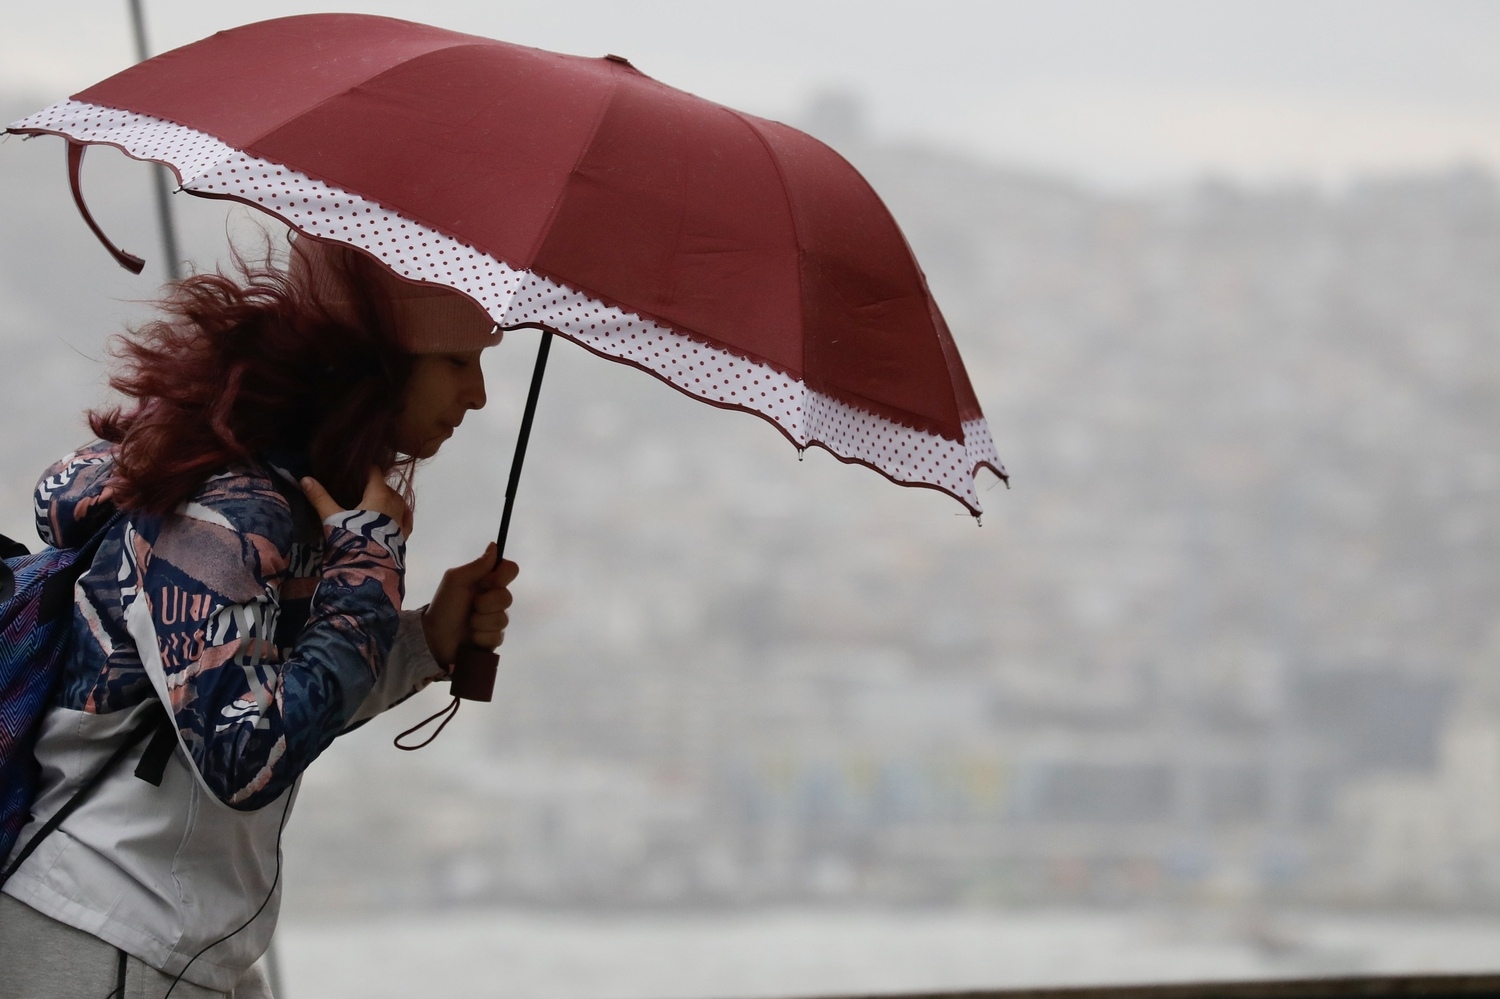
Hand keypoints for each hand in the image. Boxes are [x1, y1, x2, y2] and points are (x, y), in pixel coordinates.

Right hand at [300, 468, 412, 536]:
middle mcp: (394, 504)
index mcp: (378, 495)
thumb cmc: (351, 538)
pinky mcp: (404, 535)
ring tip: (374, 503)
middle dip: (374, 485)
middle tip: (359, 489)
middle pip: (386, 487)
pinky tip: (397, 516)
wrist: (368, 567)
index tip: (355, 471)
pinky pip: (407, 519)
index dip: (365, 470)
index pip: (375, 473)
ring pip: (398, 501)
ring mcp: (401, 520)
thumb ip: (320, 497)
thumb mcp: (332, 517)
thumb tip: (304, 478)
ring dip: (388, 499)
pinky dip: (401, 514)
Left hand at [422, 543, 518, 666]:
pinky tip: (470, 637)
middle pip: (508, 597)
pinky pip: (497, 637)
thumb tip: (495, 545)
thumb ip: (476, 565)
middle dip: (485, 603)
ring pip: (503, 619)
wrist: (433, 637)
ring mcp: (496, 619)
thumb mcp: (455, 581)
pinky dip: (480, 637)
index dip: (502, 576)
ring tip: (467, 624)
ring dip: (480, 622)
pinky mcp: (494, 639)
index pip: (511, 570)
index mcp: (487, 581)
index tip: (485, 582)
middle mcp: (495, 599)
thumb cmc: (443, 605)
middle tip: (471, 606)